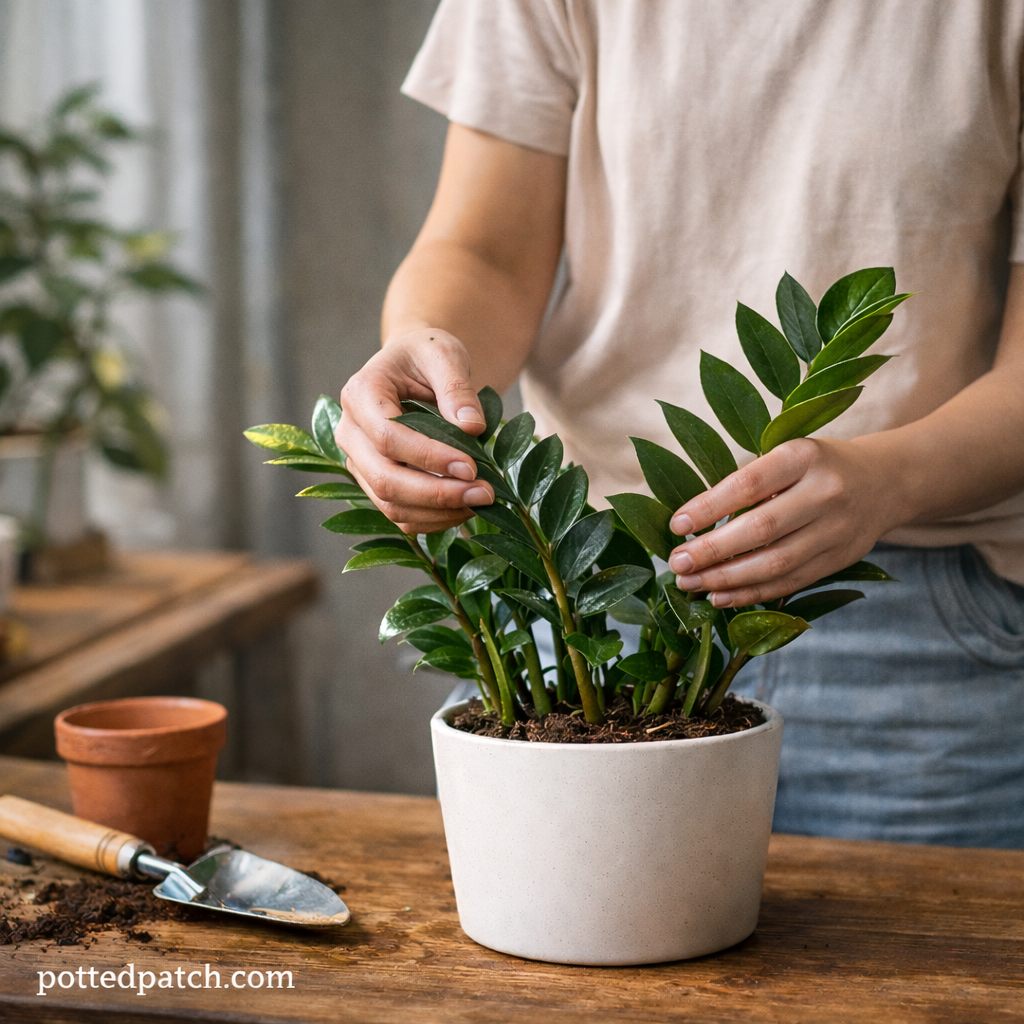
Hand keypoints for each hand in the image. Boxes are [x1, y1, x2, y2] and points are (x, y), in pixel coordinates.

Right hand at [336, 328, 493, 532]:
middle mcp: (350, 432)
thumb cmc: (426, 354)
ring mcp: (358, 462)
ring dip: (438, 512)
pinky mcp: (373, 482)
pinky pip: (398, 514)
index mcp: (360, 394)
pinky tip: (466, 509)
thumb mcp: (443, 353)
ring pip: (389, 504)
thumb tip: (472, 428)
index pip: (388, 437)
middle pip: (384, 479)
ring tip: (482, 501)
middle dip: (436, 493)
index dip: (429, 457)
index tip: (471, 466)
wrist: (413, 365)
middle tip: (484, 493)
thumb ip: (457, 387)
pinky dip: (433, 520)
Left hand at [666, 436, 907, 606]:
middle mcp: (824, 493)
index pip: (748, 485)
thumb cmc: (817, 466)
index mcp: (803, 457)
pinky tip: (719, 595)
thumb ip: (749, 482)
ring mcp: (835, 530)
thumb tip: (691, 521)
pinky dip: (750, 593)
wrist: (886, 481)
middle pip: (761, 529)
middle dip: (712, 550)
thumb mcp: (787, 455)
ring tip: (689, 583)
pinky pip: (788, 582)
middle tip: (677, 563)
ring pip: (774, 563)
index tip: (677, 525)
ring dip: (725, 578)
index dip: (709, 507)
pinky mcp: (838, 560)